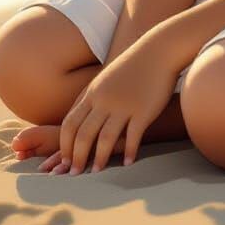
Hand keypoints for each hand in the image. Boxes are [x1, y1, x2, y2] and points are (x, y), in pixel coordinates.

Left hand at [58, 31, 181, 172]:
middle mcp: (105, 100)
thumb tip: (81, 119)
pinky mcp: (143, 109)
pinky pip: (132, 136)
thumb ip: (93, 97)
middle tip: (74, 175)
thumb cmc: (133, 65)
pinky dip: (128, 152)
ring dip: (99, 159)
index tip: (64, 160)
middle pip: (83, 134)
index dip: (65, 145)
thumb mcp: (106, 78)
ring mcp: (124, 105)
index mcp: (93, 92)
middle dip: (77, 157)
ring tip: (96, 173)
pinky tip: (128, 163)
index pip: (70, 123)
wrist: (160, 49)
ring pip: (105, 138)